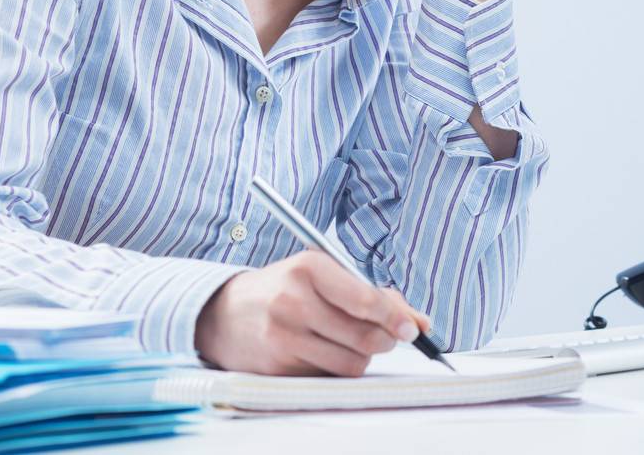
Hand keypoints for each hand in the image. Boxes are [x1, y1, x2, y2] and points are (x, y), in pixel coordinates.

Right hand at [194, 250, 432, 375]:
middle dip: (385, 339)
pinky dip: (337, 367)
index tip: (414, 328)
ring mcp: (284, 336)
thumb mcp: (321, 274)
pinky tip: (323, 350)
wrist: (224, 314)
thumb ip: (371, 293)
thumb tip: (418, 322)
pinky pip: (330, 376)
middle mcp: (293, 301)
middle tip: (388, 336)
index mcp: (308, 268)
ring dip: (362, 356)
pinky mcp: (279, 367)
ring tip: (349, 341)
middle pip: (364, 336)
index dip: (396, 317)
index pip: (365, 299)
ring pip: (352, 362)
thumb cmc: (285, 289)